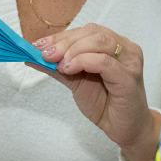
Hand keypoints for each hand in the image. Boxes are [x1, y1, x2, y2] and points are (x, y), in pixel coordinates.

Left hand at [35, 24, 158, 160]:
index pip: (87, 31)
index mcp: (115, 44)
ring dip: (73, 50)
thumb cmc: (105, 102)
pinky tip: (69, 69)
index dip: (61, 36)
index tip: (38, 45)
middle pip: (93, 32)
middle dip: (65, 42)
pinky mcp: (129, 78)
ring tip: (59, 64)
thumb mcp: (75, 80)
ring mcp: (129, 62)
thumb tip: (30, 56)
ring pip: (99, 42)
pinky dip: (83, 61)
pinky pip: (105, 62)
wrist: (124, 129)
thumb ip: (56, 67)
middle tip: (45, 54)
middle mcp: (125, 49)